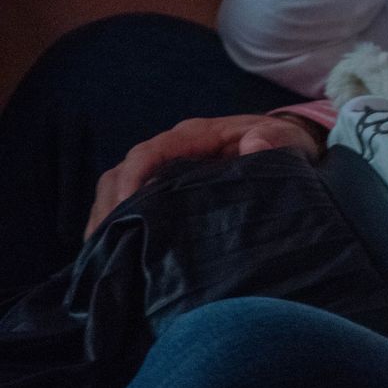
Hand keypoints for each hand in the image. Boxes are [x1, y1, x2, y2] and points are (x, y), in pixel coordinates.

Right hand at [86, 114, 319, 237]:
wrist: (286, 145)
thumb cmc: (284, 142)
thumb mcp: (287, 139)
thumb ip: (273, 141)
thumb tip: (254, 146)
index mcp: (196, 135)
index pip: (151, 151)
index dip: (133, 177)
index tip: (125, 206)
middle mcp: (173, 150)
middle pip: (124, 170)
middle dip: (110, 204)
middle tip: (102, 241)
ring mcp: (166, 168)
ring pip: (119, 186)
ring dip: (107, 215)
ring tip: (100, 251)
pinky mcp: (167, 188)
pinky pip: (132, 201)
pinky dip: (118, 222)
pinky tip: (113, 250)